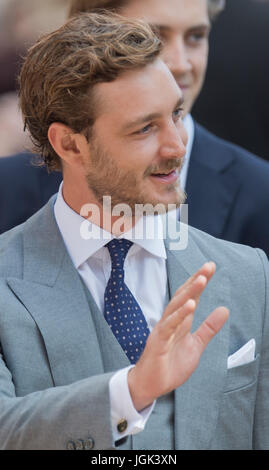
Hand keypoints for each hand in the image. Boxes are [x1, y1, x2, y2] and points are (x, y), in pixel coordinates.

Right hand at [128, 262, 228, 410]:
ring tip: (201, 280)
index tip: (210, 267)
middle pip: (183, 296)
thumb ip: (209, 328)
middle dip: (195, 280)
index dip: (200, 282)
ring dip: (188, 292)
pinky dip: (179, 315)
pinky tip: (190, 305)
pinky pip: (169, 326)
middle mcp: (171, 321)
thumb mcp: (196, 345)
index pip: (191, 296)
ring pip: (175, 307)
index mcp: (180, 321)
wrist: (151, 384)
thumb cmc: (170, 364)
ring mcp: (163, 330)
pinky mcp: (158, 342)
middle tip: (208, 266)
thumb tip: (225, 308)